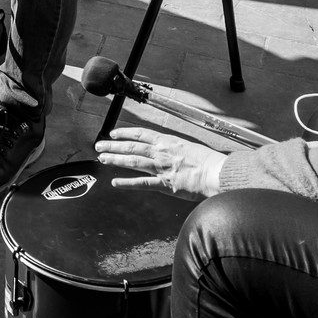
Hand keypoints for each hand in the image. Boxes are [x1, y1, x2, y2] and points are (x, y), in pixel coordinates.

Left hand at [94, 129, 226, 198]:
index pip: (141, 134)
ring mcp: (161, 168)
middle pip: (132, 147)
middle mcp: (161, 152)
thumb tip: (171, 150)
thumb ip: (176, 149)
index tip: (113, 133)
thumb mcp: (190, 148)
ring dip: (115, 160)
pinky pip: (142, 183)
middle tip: (99, 146)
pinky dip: (127, 183)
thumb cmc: (210, 162)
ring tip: (102, 159)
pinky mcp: (165, 184)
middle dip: (113, 146)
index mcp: (168, 142)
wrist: (218, 173)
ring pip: (133, 161)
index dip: (125, 133)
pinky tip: (115, 183)